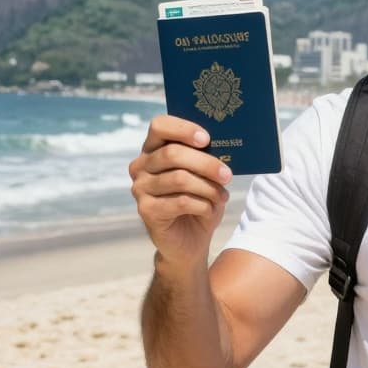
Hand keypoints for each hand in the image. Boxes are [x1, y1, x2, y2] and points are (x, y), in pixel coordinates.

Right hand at [130, 115, 231, 268]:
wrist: (189, 241)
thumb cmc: (198, 200)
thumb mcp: (204, 176)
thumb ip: (205, 157)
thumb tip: (223, 144)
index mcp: (153, 148)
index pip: (160, 126)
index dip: (183, 129)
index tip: (206, 139)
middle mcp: (141, 165)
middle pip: (172, 154)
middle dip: (206, 163)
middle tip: (227, 175)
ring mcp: (140, 188)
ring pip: (179, 179)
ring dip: (208, 188)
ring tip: (222, 196)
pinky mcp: (146, 210)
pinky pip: (180, 202)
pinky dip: (202, 205)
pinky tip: (210, 210)